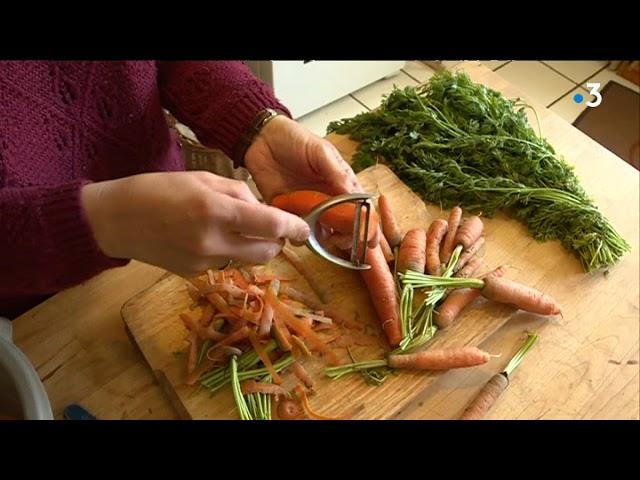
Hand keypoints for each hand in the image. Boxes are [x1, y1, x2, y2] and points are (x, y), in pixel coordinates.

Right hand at [81, 171, 309, 275]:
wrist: (115, 220)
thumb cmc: (158, 190)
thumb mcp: (202, 179)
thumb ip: (239, 194)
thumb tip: (264, 211)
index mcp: (217, 211)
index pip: (270, 226)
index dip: (294, 229)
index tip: (305, 231)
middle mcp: (213, 242)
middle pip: (266, 253)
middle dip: (276, 242)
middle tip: (272, 228)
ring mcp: (203, 263)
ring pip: (247, 261)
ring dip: (252, 247)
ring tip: (234, 228)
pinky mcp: (193, 275)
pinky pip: (224, 264)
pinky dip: (228, 252)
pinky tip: (207, 238)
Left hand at [245, 115, 378, 249]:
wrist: (262, 139)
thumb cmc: (295, 140)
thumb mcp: (321, 151)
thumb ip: (337, 173)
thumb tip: (355, 197)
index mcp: (341, 184)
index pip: (360, 209)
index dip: (367, 226)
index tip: (370, 240)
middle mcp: (328, 200)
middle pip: (344, 227)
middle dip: (347, 238)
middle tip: (341, 240)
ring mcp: (308, 208)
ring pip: (322, 234)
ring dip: (323, 240)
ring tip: (320, 236)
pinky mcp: (288, 213)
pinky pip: (296, 232)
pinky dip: (298, 236)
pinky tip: (297, 231)